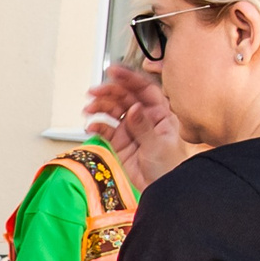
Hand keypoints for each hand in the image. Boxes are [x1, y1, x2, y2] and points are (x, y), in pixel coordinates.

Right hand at [83, 64, 188, 185]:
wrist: (162, 189)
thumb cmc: (170, 167)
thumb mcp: (158, 145)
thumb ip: (143, 126)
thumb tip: (133, 108)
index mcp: (160, 113)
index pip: (143, 89)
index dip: (129, 78)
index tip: (113, 71)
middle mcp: (144, 117)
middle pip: (125, 97)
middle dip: (109, 92)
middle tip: (94, 92)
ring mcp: (131, 129)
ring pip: (113, 110)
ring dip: (100, 107)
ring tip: (89, 109)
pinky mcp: (120, 142)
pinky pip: (106, 128)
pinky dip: (97, 125)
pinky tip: (91, 126)